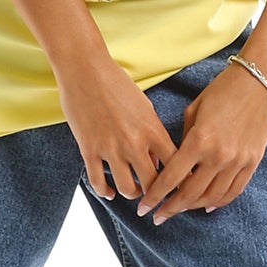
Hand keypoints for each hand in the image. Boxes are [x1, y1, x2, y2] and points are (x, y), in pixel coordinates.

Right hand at [55, 54, 179, 200]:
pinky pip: (98, 182)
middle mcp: (134, 142)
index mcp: (153, 129)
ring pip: (127, 188)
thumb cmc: (117, 84)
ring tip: (132, 190)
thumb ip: (153, 134)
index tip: (180, 189)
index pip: (175, 165)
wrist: (85, 70)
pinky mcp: (89, 149)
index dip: (180, 181)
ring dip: (132, 193)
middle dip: (157, 194)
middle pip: (153, 183)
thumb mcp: (144, 107)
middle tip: (156, 197)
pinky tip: (109, 191)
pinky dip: (105, 191)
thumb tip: (156, 161)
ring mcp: (111, 148)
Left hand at [135, 63, 266, 221]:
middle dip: (170, 209)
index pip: (170, 178)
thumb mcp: (194, 110)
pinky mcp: (253, 161)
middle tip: (157, 217)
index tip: (144, 208)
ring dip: (192, 207)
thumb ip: (183, 139)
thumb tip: (176, 162)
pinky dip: (219, 201)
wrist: (261, 79)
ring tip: (179, 210)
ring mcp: (238, 161)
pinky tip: (206, 205)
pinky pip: (234, 190)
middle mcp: (218, 155)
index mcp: (199, 140)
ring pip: (211, 197)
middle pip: (189, 194)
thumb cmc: (223, 89)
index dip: (155, 196)